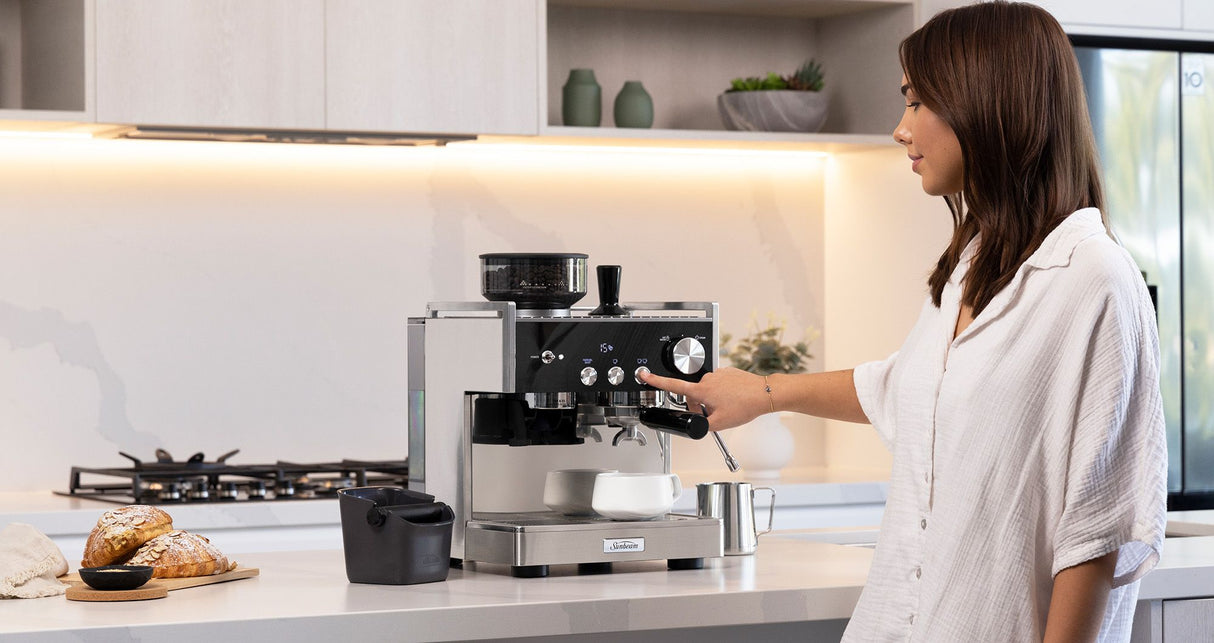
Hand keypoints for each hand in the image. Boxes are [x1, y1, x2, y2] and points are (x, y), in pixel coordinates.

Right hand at [639, 367, 769, 430]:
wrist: (764, 394)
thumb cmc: (745, 406)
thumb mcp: (720, 424)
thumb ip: (701, 425)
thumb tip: (695, 424)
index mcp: (702, 391)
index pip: (673, 386)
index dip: (656, 381)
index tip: (645, 375)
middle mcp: (708, 379)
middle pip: (693, 394)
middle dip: (699, 405)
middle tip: (713, 414)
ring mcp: (718, 374)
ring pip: (706, 390)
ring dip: (711, 399)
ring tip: (727, 406)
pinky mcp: (727, 372)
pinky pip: (718, 384)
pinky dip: (722, 393)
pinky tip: (733, 399)